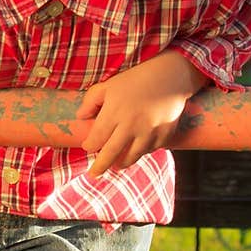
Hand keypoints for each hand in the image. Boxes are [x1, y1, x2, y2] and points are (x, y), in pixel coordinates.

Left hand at [76, 51, 204, 176]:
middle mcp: (130, 126)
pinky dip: (142, 152)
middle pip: (111, 154)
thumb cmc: (135, 80)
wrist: (170, 76)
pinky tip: (137, 151)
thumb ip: (90, 101)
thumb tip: (80, 118)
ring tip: (116, 166)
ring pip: (132, 157)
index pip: (96, 138)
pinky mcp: (164, 135)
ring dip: (122, 163)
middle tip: (94, 174)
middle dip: (100, 167)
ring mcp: (149, 132)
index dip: (90, 145)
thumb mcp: (108, 85)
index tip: (88, 147)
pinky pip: (150, 150)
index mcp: (114, 113)